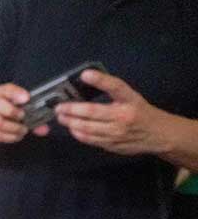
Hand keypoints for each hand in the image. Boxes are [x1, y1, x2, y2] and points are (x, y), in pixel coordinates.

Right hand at [0, 83, 48, 144]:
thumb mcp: (9, 105)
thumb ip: (28, 112)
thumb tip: (44, 129)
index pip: (6, 89)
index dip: (16, 93)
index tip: (26, 98)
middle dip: (13, 112)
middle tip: (23, 117)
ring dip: (14, 128)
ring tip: (23, 130)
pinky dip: (9, 137)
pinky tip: (16, 136)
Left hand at [55, 69, 169, 155]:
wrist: (158, 135)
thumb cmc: (141, 113)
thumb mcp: (131, 98)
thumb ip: (113, 93)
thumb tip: (87, 84)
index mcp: (130, 100)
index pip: (115, 87)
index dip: (100, 80)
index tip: (85, 74)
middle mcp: (123, 116)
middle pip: (93, 112)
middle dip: (72, 109)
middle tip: (59, 107)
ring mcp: (116, 133)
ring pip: (88, 128)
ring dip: (71, 122)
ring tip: (61, 117)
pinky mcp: (111, 144)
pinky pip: (90, 139)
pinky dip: (78, 133)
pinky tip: (72, 128)